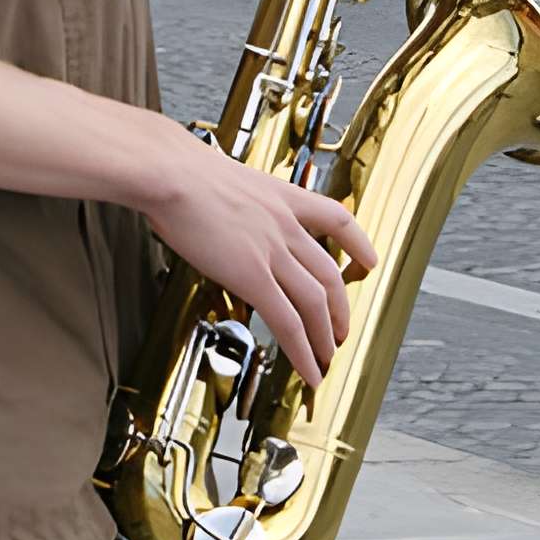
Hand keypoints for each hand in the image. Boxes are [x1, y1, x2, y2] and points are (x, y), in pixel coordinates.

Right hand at [144, 123, 377, 387]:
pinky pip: (287, 321)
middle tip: (340, 332)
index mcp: (281, 196)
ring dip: (324, 336)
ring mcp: (272, 250)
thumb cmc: (182, 171)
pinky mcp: (252, 275)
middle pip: (329, 273)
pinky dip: (302, 351)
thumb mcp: (228, 179)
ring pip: (315, 302)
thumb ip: (242, 204)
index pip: (337, 218)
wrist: (169, 171)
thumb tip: (232, 219)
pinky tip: (307, 369)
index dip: (359, 243)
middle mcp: (284, 223)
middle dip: (340, 309)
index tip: (370, 261)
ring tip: (326, 359)